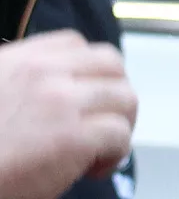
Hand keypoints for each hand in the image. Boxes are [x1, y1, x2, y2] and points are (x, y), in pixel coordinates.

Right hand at [0, 30, 137, 198]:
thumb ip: (20, 85)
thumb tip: (53, 94)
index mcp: (19, 61)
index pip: (74, 45)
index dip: (89, 73)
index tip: (85, 97)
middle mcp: (43, 74)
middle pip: (111, 66)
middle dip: (114, 93)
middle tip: (103, 121)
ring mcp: (61, 102)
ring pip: (125, 97)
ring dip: (119, 124)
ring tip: (101, 147)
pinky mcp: (73, 137)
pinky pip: (119, 134)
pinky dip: (115, 153)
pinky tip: (95, 168)